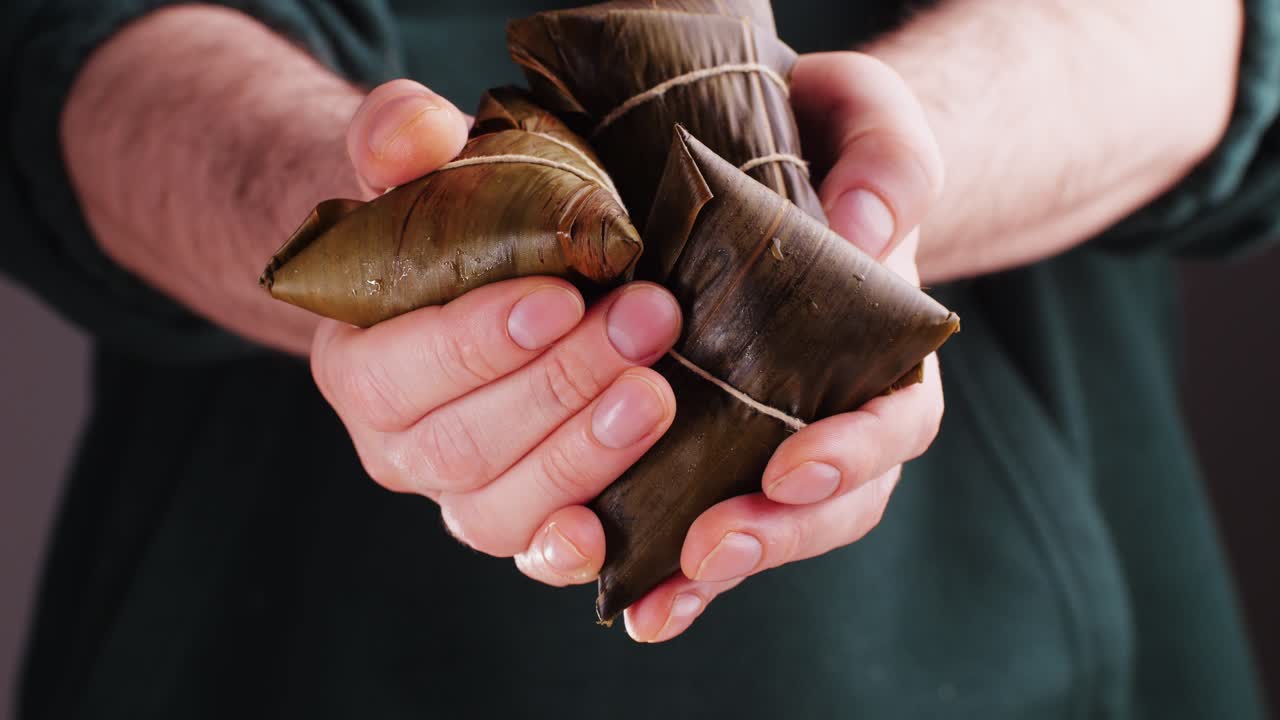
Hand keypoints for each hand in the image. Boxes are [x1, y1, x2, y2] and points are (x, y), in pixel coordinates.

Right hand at [312, 80, 682, 586]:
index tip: (560, 297)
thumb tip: (418, 132)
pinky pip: (536, 556)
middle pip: (463, 443)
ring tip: (657, 395)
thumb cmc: (447, 219)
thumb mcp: (414, 166)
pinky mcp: (518, 523)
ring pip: (502, 510)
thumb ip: (398, 140)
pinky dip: (573, 553)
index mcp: (357, 364)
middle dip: (560, 386)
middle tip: (647, 321)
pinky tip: (617, 531)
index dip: (477, 342)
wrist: (468, 279)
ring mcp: (457, 495)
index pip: (399, 371)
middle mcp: (396, 447)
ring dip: (584, 457)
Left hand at [622, 52, 947, 641]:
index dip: (853, 453)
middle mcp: (829, 409)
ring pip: (753, 526)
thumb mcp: (868, 120)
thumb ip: (889, 163)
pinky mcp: (688, 439)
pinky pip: (679, 513)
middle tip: (713, 547)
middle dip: (774, 533)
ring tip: (653, 595)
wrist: (764, 155)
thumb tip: (865, 231)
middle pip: (827, 504)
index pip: (896, 423)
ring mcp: (758, 432)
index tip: (795, 462)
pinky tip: (612, 585)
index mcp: (885, 350)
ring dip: (704, 569)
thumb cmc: (822, 137)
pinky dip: (650, 558)